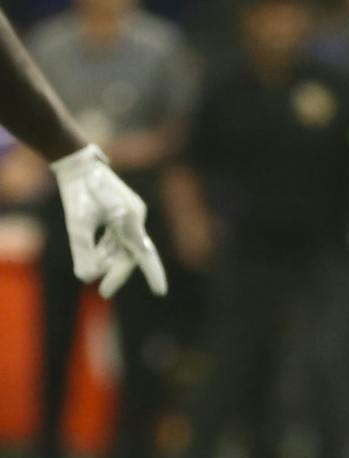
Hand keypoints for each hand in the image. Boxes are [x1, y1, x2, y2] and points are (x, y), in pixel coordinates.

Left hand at [50, 144, 167, 297]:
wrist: (78, 163)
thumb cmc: (78, 191)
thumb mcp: (76, 224)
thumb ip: (83, 251)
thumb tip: (85, 277)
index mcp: (130, 220)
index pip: (143, 253)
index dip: (153, 274)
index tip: (160, 293)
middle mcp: (135, 219)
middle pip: (130, 254)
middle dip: (115, 272)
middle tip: (103, 292)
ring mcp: (129, 216)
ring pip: (122, 247)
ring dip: (106, 260)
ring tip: (87, 269)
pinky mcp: (121, 214)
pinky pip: (117, 238)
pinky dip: (106, 249)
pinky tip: (94, 257)